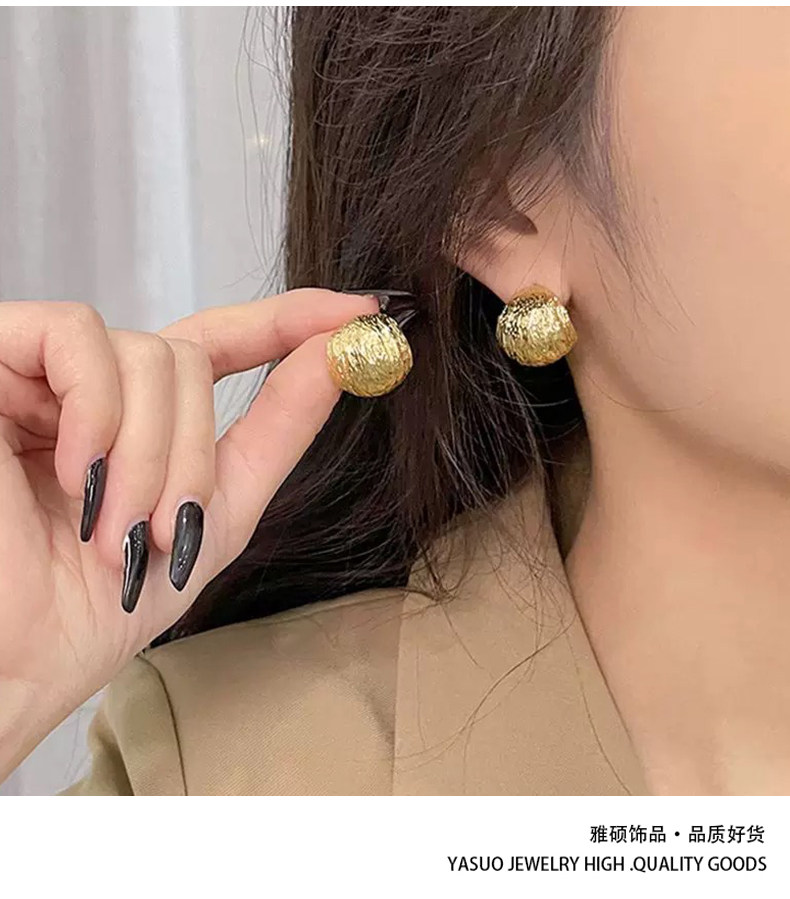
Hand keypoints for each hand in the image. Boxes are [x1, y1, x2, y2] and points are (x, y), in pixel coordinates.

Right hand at [0, 288, 376, 776]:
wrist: (14, 663)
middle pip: (186, 358)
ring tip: (115, 527)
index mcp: (141, 416)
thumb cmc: (104, 603)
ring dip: (151, 452)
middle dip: (193, 453)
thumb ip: (277, 429)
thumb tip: (341, 355)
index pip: (222, 341)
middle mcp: (92, 385)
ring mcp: (40, 373)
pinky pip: (75, 337)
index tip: (363, 313)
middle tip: (164, 530)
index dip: (289, 320)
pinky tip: (77, 472)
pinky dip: (98, 409)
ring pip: (145, 352)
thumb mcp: (216, 510)